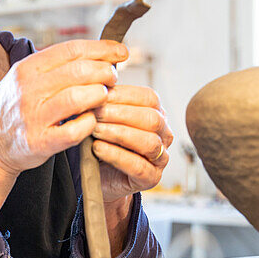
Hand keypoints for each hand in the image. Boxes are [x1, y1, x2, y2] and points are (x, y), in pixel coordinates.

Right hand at [0, 39, 127, 178]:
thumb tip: (97, 53)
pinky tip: (90, 121)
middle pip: (79, 71)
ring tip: (103, 97)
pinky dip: (90, 123)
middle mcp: (27, 90)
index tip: (122, 52)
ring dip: (99, 96)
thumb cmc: (15, 109)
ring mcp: (33, 117)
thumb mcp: (24, 79)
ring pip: (78, 98)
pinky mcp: (40, 142)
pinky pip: (75, 130)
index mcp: (26, 69)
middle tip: (113, 79)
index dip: (102, 49)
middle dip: (105, 72)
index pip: (71, 50)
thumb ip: (54, 66)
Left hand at [91, 85, 172, 204]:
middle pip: (152, 119)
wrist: (99, 176)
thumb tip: (97, 79)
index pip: (149, 98)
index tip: (99, 94)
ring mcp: (161, 158)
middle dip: (120, 114)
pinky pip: (139, 166)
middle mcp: (164, 135)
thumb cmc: (102, 142)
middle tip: (94, 113)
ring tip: (94, 131)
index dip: (124, 95)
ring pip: (149, 142)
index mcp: (157, 114)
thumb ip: (106, 101)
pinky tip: (97, 148)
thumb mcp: (104, 118)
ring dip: (118, 134)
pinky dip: (116, 155)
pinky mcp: (152, 178)